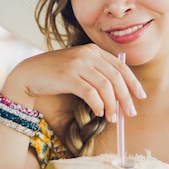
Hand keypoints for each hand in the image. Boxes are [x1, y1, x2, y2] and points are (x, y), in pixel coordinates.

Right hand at [2, 44, 145, 121]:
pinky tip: (99, 113)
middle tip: (130, 113)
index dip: (133, 82)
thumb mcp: (78, 68)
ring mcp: (78, 64)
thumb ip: (96, 74)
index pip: (120, 66)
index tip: (140, 97)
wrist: (28, 74)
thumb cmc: (54, 75)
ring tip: (112, 117)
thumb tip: (119, 95)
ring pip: (106, 86)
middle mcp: (87, 54)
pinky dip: (98, 105)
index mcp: (93, 50)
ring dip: (112, 105)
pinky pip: (91, 93)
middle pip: (116, 77)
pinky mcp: (68, 76)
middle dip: (126, 97)